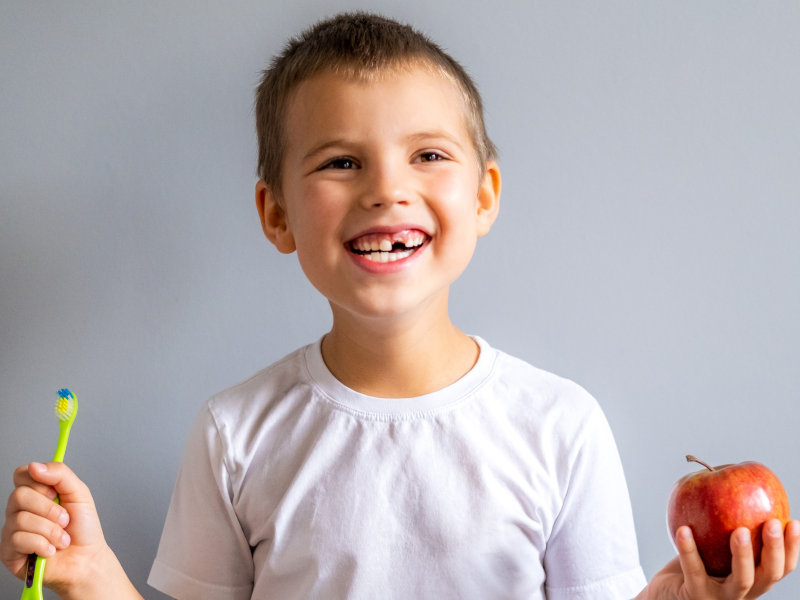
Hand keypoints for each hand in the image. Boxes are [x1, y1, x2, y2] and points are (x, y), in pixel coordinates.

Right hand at [1, 462, 128, 598]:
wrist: (87, 559)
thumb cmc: (83, 528)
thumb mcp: (79, 493)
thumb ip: (60, 474)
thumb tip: (34, 466)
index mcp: (35, 494)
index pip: (22, 474)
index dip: (39, 481)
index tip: (56, 491)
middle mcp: (19, 510)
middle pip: (19, 496)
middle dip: (50, 509)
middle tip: (65, 519)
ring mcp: (11, 530)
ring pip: (21, 519)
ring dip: (51, 531)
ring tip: (62, 539)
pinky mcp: (8, 552)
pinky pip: (19, 540)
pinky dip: (43, 545)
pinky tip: (51, 550)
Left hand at [645, 520, 799, 599]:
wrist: (665, 590)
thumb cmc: (693, 560)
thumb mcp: (714, 541)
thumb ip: (728, 521)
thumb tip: (739, 479)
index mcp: (752, 578)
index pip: (780, 567)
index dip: (791, 547)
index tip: (793, 521)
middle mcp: (742, 592)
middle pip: (767, 575)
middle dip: (774, 549)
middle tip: (772, 522)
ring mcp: (719, 598)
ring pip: (740, 580)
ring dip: (743, 554)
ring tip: (739, 530)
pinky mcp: (695, 596)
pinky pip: (694, 570)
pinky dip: (688, 549)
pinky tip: (684, 529)